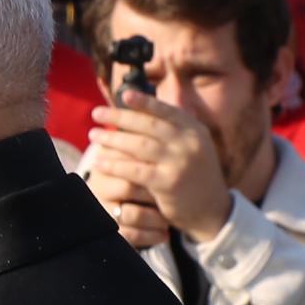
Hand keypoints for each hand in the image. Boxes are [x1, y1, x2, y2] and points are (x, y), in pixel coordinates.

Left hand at [82, 91, 232, 245]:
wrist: (212, 209)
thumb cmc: (193, 172)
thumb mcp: (192, 145)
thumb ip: (172, 127)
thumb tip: (143, 104)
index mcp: (195, 130)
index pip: (166, 111)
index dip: (145, 102)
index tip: (123, 95)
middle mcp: (190, 143)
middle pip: (149, 125)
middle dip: (120, 117)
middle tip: (95, 113)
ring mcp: (180, 163)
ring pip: (139, 146)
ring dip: (113, 139)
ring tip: (92, 135)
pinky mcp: (168, 184)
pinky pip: (136, 171)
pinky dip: (115, 166)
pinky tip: (99, 163)